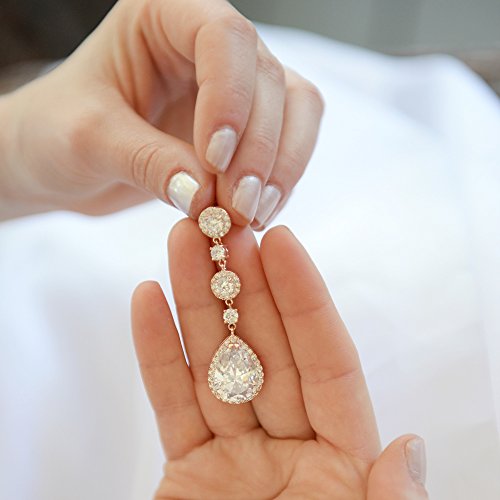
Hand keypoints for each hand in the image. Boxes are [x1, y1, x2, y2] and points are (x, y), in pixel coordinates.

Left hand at [0, 0, 322, 222]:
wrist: (63, 159)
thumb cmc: (57, 131)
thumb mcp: (87, 141)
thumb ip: (147, 162)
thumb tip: (207, 197)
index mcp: (162, 15)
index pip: (224, 37)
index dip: (230, 99)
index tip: (214, 161)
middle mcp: (206, 43)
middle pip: (268, 78)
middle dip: (259, 150)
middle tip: (238, 207)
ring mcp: (234, 84)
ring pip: (296, 108)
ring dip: (282, 166)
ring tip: (251, 213)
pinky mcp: (246, 125)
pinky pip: (290, 141)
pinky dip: (281, 179)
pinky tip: (257, 211)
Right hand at [131, 222, 427, 498]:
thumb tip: (405, 444)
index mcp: (342, 461)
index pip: (326, 360)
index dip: (304, 298)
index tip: (282, 241)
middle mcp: (291, 446)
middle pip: (265, 346)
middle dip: (241, 284)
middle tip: (221, 227)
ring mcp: (236, 455)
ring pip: (213, 362)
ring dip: (193, 301)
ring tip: (178, 244)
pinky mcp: (187, 471)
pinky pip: (171, 402)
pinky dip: (157, 352)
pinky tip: (146, 301)